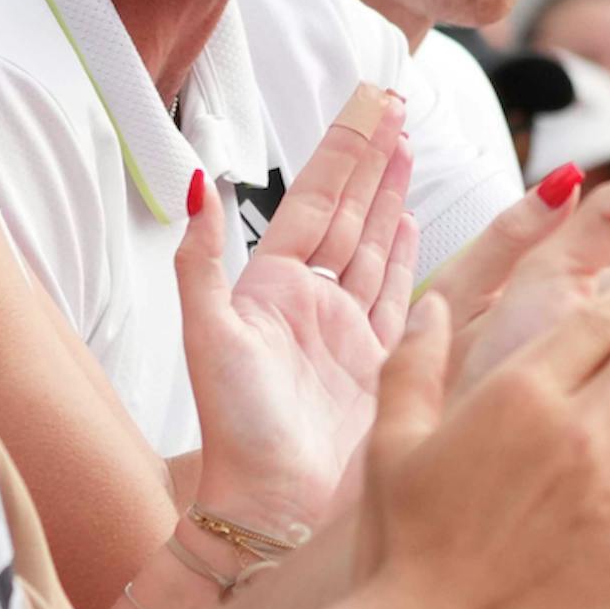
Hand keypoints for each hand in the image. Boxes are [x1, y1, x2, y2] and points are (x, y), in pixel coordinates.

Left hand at [176, 85, 416, 534]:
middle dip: (372, 158)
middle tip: (398, 105)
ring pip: (373, 245)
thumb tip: (199, 181)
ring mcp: (346, 331)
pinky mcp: (376, 363)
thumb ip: (202, 259)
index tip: (370, 104)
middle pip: (348, 212)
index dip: (344, 150)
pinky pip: (395, 295)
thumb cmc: (236, 428)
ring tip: (408, 146)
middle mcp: (311, 302)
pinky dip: (404, 255)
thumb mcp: (209, 334)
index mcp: (272, 286)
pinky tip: (410, 222)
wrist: (274, 504)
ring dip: (389, 195)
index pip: (316, 199)